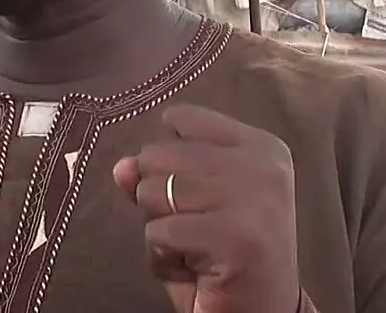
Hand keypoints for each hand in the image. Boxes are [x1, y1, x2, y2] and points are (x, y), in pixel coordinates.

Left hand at [112, 104, 299, 312]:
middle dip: (157, 196)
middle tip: (194, 228)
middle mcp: (264, 165)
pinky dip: (162, 255)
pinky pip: (159, 232)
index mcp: (260, 146)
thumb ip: (156, 176)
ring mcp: (254, 200)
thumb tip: (121, 167)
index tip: (197, 193)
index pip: (181, 119)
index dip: (167, 158)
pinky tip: (193, 267)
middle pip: (159, 153)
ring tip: (194, 247)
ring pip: (153, 192)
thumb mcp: (190, 205)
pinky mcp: (237, 238)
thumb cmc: (225, 255)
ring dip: (159, 228)